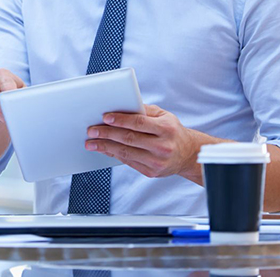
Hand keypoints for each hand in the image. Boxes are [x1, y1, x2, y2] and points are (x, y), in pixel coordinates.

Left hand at [85, 104, 202, 179]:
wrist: (188, 154)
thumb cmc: (171, 130)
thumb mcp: (163, 115)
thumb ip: (143, 110)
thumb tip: (120, 106)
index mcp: (166, 128)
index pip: (139, 123)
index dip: (121, 120)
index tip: (105, 117)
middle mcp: (163, 146)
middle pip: (129, 138)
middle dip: (107, 134)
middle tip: (91, 130)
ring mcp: (157, 161)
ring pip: (126, 152)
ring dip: (105, 147)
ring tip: (91, 142)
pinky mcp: (152, 172)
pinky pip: (128, 162)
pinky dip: (113, 155)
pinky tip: (103, 149)